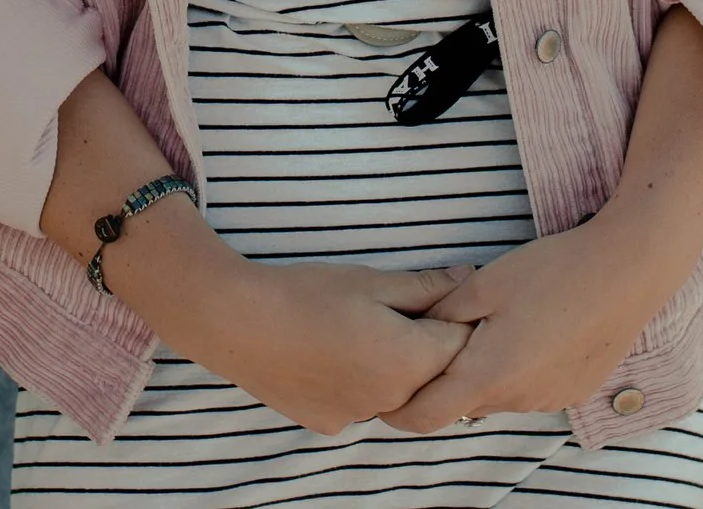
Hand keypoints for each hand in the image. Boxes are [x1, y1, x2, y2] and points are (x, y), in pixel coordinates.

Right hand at [98, 197, 473, 434]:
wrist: (236, 321)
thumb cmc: (304, 292)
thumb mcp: (370, 279)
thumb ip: (425, 286)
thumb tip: (466, 279)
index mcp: (410, 361)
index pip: (461, 346)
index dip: (455, 320)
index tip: (437, 299)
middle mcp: (394, 400)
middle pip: (431, 375)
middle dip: (425, 347)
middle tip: (391, 311)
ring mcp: (360, 417)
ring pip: (395, 393)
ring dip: (392, 369)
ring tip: (355, 331)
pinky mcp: (330, 424)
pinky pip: (361, 404)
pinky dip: (357, 383)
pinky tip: (329, 354)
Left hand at [381, 214, 668, 430]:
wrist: (625, 272)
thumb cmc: (551, 273)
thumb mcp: (482, 284)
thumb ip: (441, 315)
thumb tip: (417, 333)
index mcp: (488, 375)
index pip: (427, 417)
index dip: (398, 411)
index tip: (381, 395)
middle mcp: (519, 398)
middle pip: (461, 404)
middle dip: (441, 382)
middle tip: (430, 341)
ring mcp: (550, 398)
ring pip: (496, 395)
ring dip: (480, 373)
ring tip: (484, 326)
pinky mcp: (573, 390)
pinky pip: (527, 389)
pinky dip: (513, 370)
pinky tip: (523, 330)